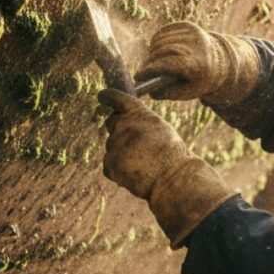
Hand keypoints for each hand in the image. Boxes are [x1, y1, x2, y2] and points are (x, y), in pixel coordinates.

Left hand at [98, 89, 235, 246]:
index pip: (117, 98)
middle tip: (134, 142)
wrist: (171, 178)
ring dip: (121, 151)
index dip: (108, 96)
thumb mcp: (160, 127)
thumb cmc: (170, 153)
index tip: (103, 96)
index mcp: (138, 113)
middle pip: (111, 123)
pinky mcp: (109, 163)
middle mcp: (124, 125)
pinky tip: (134, 170)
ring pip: (112, 144)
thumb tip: (125, 118)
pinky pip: (109, 162)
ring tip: (141, 161)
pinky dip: (118, 167)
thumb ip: (141, 120)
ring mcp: (115, 145)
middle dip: (118, 130)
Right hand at [136, 21, 259, 104]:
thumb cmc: (200, 79)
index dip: (152, 70)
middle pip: (163, 53)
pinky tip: (159, 52)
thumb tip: (149, 90)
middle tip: (141, 74)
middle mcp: (196, 44)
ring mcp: (191, 32)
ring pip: (160, 43)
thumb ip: (168, 93)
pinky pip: (163, 34)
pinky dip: (157, 44)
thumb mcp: (188, 92)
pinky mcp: (186, 25)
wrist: (221, 60)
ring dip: (152, 54)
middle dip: (150, 63)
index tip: (138, 77)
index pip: (170, 64)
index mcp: (198, 63)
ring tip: (151, 65)